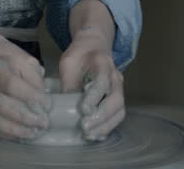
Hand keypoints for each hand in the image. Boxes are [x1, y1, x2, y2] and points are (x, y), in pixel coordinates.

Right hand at [0, 36, 51, 139]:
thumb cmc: (10, 59)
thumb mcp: (25, 59)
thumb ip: (34, 77)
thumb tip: (42, 99)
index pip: (13, 85)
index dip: (31, 97)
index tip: (48, 104)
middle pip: (4, 105)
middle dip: (26, 117)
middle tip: (43, 122)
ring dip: (17, 128)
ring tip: (34, 132)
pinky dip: (9, 132)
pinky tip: (23, 135)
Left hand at [59, 9, 124, 140]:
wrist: (93, 48)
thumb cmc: (79, 56)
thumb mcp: (68, 64)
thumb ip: (69, 83)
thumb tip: (64, 108)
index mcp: (102, 63)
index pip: (101, 82)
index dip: (93, 97)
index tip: (83, 110)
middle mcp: (115, 76)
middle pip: (116, 99)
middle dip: (101, 116)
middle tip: (85, 127)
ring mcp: (119, 88)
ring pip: (119, 110)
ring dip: (105, 125)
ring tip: (89, 135)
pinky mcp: (117, 98)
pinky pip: (117, 115)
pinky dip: (108, 126)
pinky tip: (96, 134)